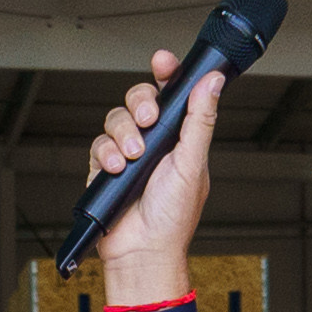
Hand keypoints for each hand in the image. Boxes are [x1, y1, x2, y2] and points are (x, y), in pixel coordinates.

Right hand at [75, 41, 226, 292]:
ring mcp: (128, 153)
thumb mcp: (192, 164)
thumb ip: (200, 120)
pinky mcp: (104, 168)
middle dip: (141, 104)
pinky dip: (106, 154)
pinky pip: (98, 143)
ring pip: (116, 118)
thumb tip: (213, 82)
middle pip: (139, 98)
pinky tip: (116, 169)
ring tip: (133, 158)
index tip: (163, 61)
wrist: (143, 251)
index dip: (166, 73)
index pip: (172, 94)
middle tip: (149, 122)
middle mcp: (153, 141)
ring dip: (123, 134)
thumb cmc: (173, 218)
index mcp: (179, 137)